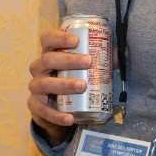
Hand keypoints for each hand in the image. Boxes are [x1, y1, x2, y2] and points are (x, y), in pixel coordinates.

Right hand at [27, 28, 91, 144]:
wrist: (56, 107)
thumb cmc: (71, 79)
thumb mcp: (81, 68)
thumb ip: (99, 61)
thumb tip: (119, 56)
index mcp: (50, 54)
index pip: (47, 39)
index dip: (58, 37)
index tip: (76, 40)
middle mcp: (39, 69)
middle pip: (47, 59)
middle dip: (68, 60)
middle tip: (88, 62)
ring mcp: (36, 87)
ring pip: (44, 84)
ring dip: (63, 84)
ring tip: (82, 86)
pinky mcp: (36, 106)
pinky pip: (43, 110)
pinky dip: (56, 115)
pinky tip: (70, 118)